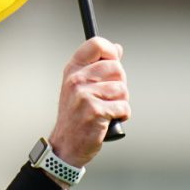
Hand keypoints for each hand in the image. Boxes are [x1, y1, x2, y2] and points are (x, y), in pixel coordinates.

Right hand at [48, 37, 129, 168]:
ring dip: (121, 102)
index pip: (96, 45)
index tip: (114, 60)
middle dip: (119, 83)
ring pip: (122, 89)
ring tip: (107, 110)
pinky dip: (122, 115)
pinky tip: (109, 120)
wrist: (66, 145)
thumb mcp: (81, 86)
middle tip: (108, 97)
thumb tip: (117, 49)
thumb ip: (97, 67)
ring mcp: (84, 96)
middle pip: (116, 67)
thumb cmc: (76, 115)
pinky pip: (124, 107)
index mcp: (72, 70)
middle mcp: (76, 80)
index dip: (110, 51)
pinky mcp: (95, 111)